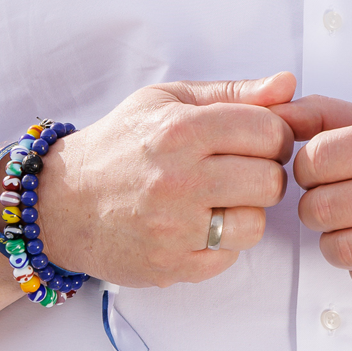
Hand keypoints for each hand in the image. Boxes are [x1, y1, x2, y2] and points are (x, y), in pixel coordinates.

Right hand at [37, 73, 295, 287]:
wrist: (62, 202)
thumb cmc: (121, 143)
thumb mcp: (169, 100)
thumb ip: (234, 92)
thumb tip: (289, 85)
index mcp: (182, 129)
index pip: (269, 132)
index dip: (275, 135)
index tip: (259, 140)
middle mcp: (179, 179)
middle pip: (270, 181)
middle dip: (264, 174)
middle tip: (240, 170)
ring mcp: (174, 228)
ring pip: (256, 224)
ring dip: (246, 211)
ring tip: (219, 198)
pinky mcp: (170, 266)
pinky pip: (228, 257)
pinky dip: (221, 243)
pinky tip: (197, 224)